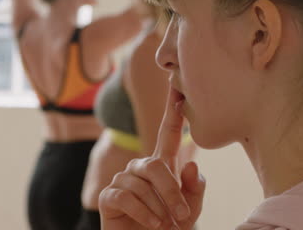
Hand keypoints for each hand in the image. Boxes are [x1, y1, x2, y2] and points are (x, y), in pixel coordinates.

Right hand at [99, 87, 205, 229]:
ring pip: (143, 184)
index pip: (168, 133)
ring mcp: (122, 180)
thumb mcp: (189, 210)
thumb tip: (190, 164)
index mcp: (162, 166)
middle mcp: (140, 168)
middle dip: (171, 192)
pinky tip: (150, 224)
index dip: (173, 111)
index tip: (177, 87)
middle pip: (156, 164)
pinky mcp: (108, 195)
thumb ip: (194, 189)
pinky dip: (143, 213)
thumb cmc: (169, 226)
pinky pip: (126, 197)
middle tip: (181, 216)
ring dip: (158, 208)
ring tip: (163, 224)